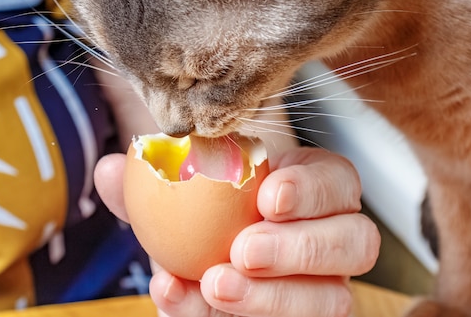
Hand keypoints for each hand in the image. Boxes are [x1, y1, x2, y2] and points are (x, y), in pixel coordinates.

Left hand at [94, 147, 380, 316]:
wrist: (196, 253)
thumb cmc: (201, 208)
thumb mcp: (178, 185)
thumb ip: (150, 175)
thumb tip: (114, 168)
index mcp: (314, 188)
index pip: (340, 181)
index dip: (313, 189)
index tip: (268, 196)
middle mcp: (331, 238)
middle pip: (356, 243)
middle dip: (300, 249)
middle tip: (242, 250)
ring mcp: (321, 286)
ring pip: (332, 299)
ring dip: (273, 298)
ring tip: (214, 285)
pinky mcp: (298, 316)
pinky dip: (216, 315)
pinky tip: (178, 296)